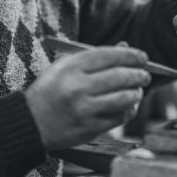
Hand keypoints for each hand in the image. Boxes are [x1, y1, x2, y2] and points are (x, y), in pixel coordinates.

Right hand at [25, 43, 150, 149]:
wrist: (31, 122)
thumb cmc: (51, 90)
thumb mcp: (65, 67)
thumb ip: (94, 57)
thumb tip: (125, 48)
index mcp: (71, 67)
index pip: (109, 56)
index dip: (131, 55)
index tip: (142, 57)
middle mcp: (77, 87)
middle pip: (120, 76)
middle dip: (139, 74)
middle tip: (145, 75)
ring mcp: (84, 109)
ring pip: (123, 98)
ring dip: (136, 93)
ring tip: (137, 90)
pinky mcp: (89, 128)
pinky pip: (118, 117)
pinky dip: (128, 110)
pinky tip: (128, 106)